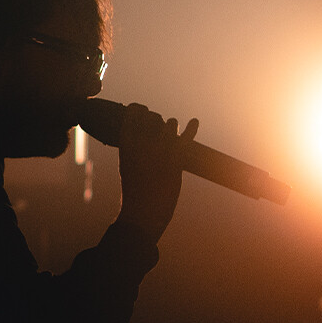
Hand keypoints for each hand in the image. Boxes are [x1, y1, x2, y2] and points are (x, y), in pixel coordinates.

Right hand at [114, 103, 198, 242]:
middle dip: (157, 121)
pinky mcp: (176, 158)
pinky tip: (195, 121)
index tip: (143, 112)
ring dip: (172, 127)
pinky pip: (186, 136)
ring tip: (170, 135)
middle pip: (153, 117)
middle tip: (158, 130)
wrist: (143, 213)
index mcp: (125, 144)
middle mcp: (141, 142)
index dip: (140, 110)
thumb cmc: (134, 192)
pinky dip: (192, 128)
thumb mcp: (128, 166)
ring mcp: (159, 148)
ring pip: (170, 123)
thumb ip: (134, 148)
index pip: (133, 112)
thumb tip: (143, 135)